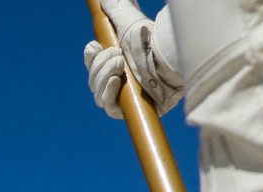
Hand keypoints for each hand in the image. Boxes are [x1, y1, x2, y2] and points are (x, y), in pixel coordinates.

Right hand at [82, 0, 181, 119]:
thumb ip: (114, 10)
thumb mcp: (129, 23)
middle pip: (94, 79)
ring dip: (103, 77)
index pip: (94, 64)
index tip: (95, 47)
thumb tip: (102, 0)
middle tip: (117, 55)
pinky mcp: (133, 110)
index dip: (91, 57)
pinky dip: (108, 94)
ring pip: (98, 94)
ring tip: (120, 63)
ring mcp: (126, 97)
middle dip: (99, 65)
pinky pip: (110, 107)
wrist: (171, 58)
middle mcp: (121, 81)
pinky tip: (115, 81)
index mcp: (118, 62)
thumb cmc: (153, 41)